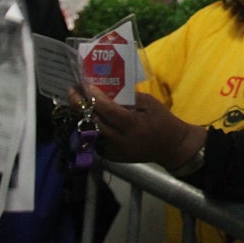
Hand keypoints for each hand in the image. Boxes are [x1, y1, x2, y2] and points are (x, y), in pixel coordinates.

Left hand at [69, 86, 204, 169]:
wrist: (171, 147)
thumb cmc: (163, 121)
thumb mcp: (151, 104)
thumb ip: (130, 98)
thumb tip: (108, 90)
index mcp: (134, 125)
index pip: (109, 111)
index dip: (95, 98)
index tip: (85, 85)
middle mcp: (122, 140)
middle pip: (95, 122)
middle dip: (81, 106)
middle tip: (73, 91)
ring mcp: (115, 151)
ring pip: (92, 132)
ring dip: (82, 116)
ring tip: (75, 102)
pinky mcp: (112, 157)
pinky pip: (96, 140)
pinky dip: (90, 128)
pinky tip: (87, 116)